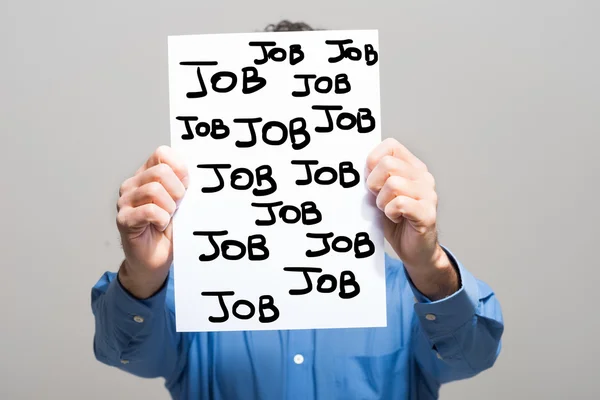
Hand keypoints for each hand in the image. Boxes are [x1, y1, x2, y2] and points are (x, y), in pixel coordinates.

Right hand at [116, 146, 188, 297]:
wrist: (155, 259)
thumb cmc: (168, 229)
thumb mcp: (180, 201)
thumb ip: (182, 183)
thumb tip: (188, 170)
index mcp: (146, 175)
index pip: (162, 153)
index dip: (179, 168)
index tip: (185, 186)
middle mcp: (132, 185)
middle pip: (161, 171)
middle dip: (177, 191)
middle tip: (177, 207)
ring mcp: (125, 201)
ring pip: (154, 190)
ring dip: (169, 207)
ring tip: (167, 218)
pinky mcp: (124, 219)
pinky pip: (150, 211)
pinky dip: (162, 219)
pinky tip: (160, 226)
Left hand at [366, 138, 457, 298]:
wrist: (414, 250)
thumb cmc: (396, 220)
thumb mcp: (380, 193)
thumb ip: (373, 176)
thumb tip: (355, 165)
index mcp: (413, 167)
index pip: (390, 145)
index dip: (374, 161)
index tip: (373, 180)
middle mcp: (424, 177)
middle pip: (388, 165)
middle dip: (374, 184)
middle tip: (379, 200)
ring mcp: (428, 194)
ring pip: (393, 184)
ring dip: (382, 202)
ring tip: (388, 211)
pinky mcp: (427, 213)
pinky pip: (399, 203)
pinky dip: (390, 213)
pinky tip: (395, 219)